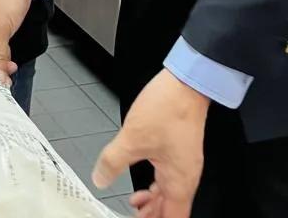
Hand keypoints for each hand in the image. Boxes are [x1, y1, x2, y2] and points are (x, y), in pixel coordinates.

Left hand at [92, 69, 209, 217]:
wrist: (187, 83)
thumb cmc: (169, 108)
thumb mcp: (132, 138)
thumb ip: (112, 162)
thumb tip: (100, 178)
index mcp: (178, 181)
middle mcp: (186, 176)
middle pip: (172, 210)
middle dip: (152, 216)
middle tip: (133, 215)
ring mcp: (185, 164)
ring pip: (171, 195)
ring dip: (154, 202)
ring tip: (136, 204)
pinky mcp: (181, 151)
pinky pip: (170, 179)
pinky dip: (157, 186)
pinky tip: (145, 182)